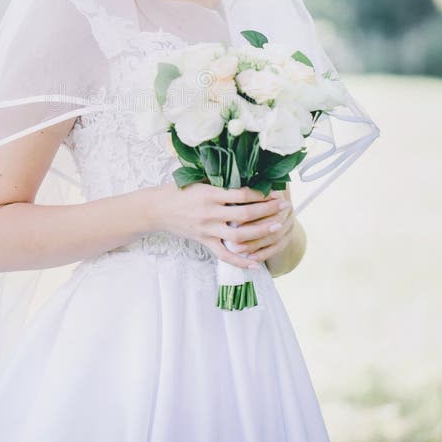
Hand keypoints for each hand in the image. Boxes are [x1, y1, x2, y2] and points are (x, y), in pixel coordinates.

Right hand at [148, 182, 291, 270]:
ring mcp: (207, 230)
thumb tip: (248, 178)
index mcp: (210, 194)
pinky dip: (241, 261)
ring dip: (260, 233)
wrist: (157, 209)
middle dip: (268, 211)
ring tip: (277, 228)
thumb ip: (221, 182)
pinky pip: (225, 255)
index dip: (260, 193)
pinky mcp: (204, 242)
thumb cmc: (180, 191)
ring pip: (239, 236)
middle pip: (244, 216)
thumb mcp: (200, 181)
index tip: (275, 191)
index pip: (241, 194)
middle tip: (284, 207)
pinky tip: (256, 263)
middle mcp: (210, 213)